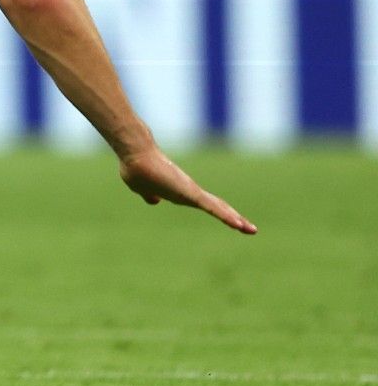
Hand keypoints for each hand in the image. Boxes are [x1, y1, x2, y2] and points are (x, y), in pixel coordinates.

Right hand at [117, 145, 256, 234]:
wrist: (135, 155)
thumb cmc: (136, 168)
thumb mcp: (141, 188)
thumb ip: (149, 194)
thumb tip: (154, 200)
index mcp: (179, 193)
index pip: (204, 204)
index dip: (218, 212)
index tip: (232, 221)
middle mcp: (189, 191)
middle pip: (216, 206)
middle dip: (233, 218)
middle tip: (250, 229)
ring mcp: (191, 192)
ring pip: (217, 208)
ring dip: (234, 219)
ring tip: (250, 230)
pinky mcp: (191, 193)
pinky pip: (212, 208)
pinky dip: (226, 216)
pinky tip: (238, 224)